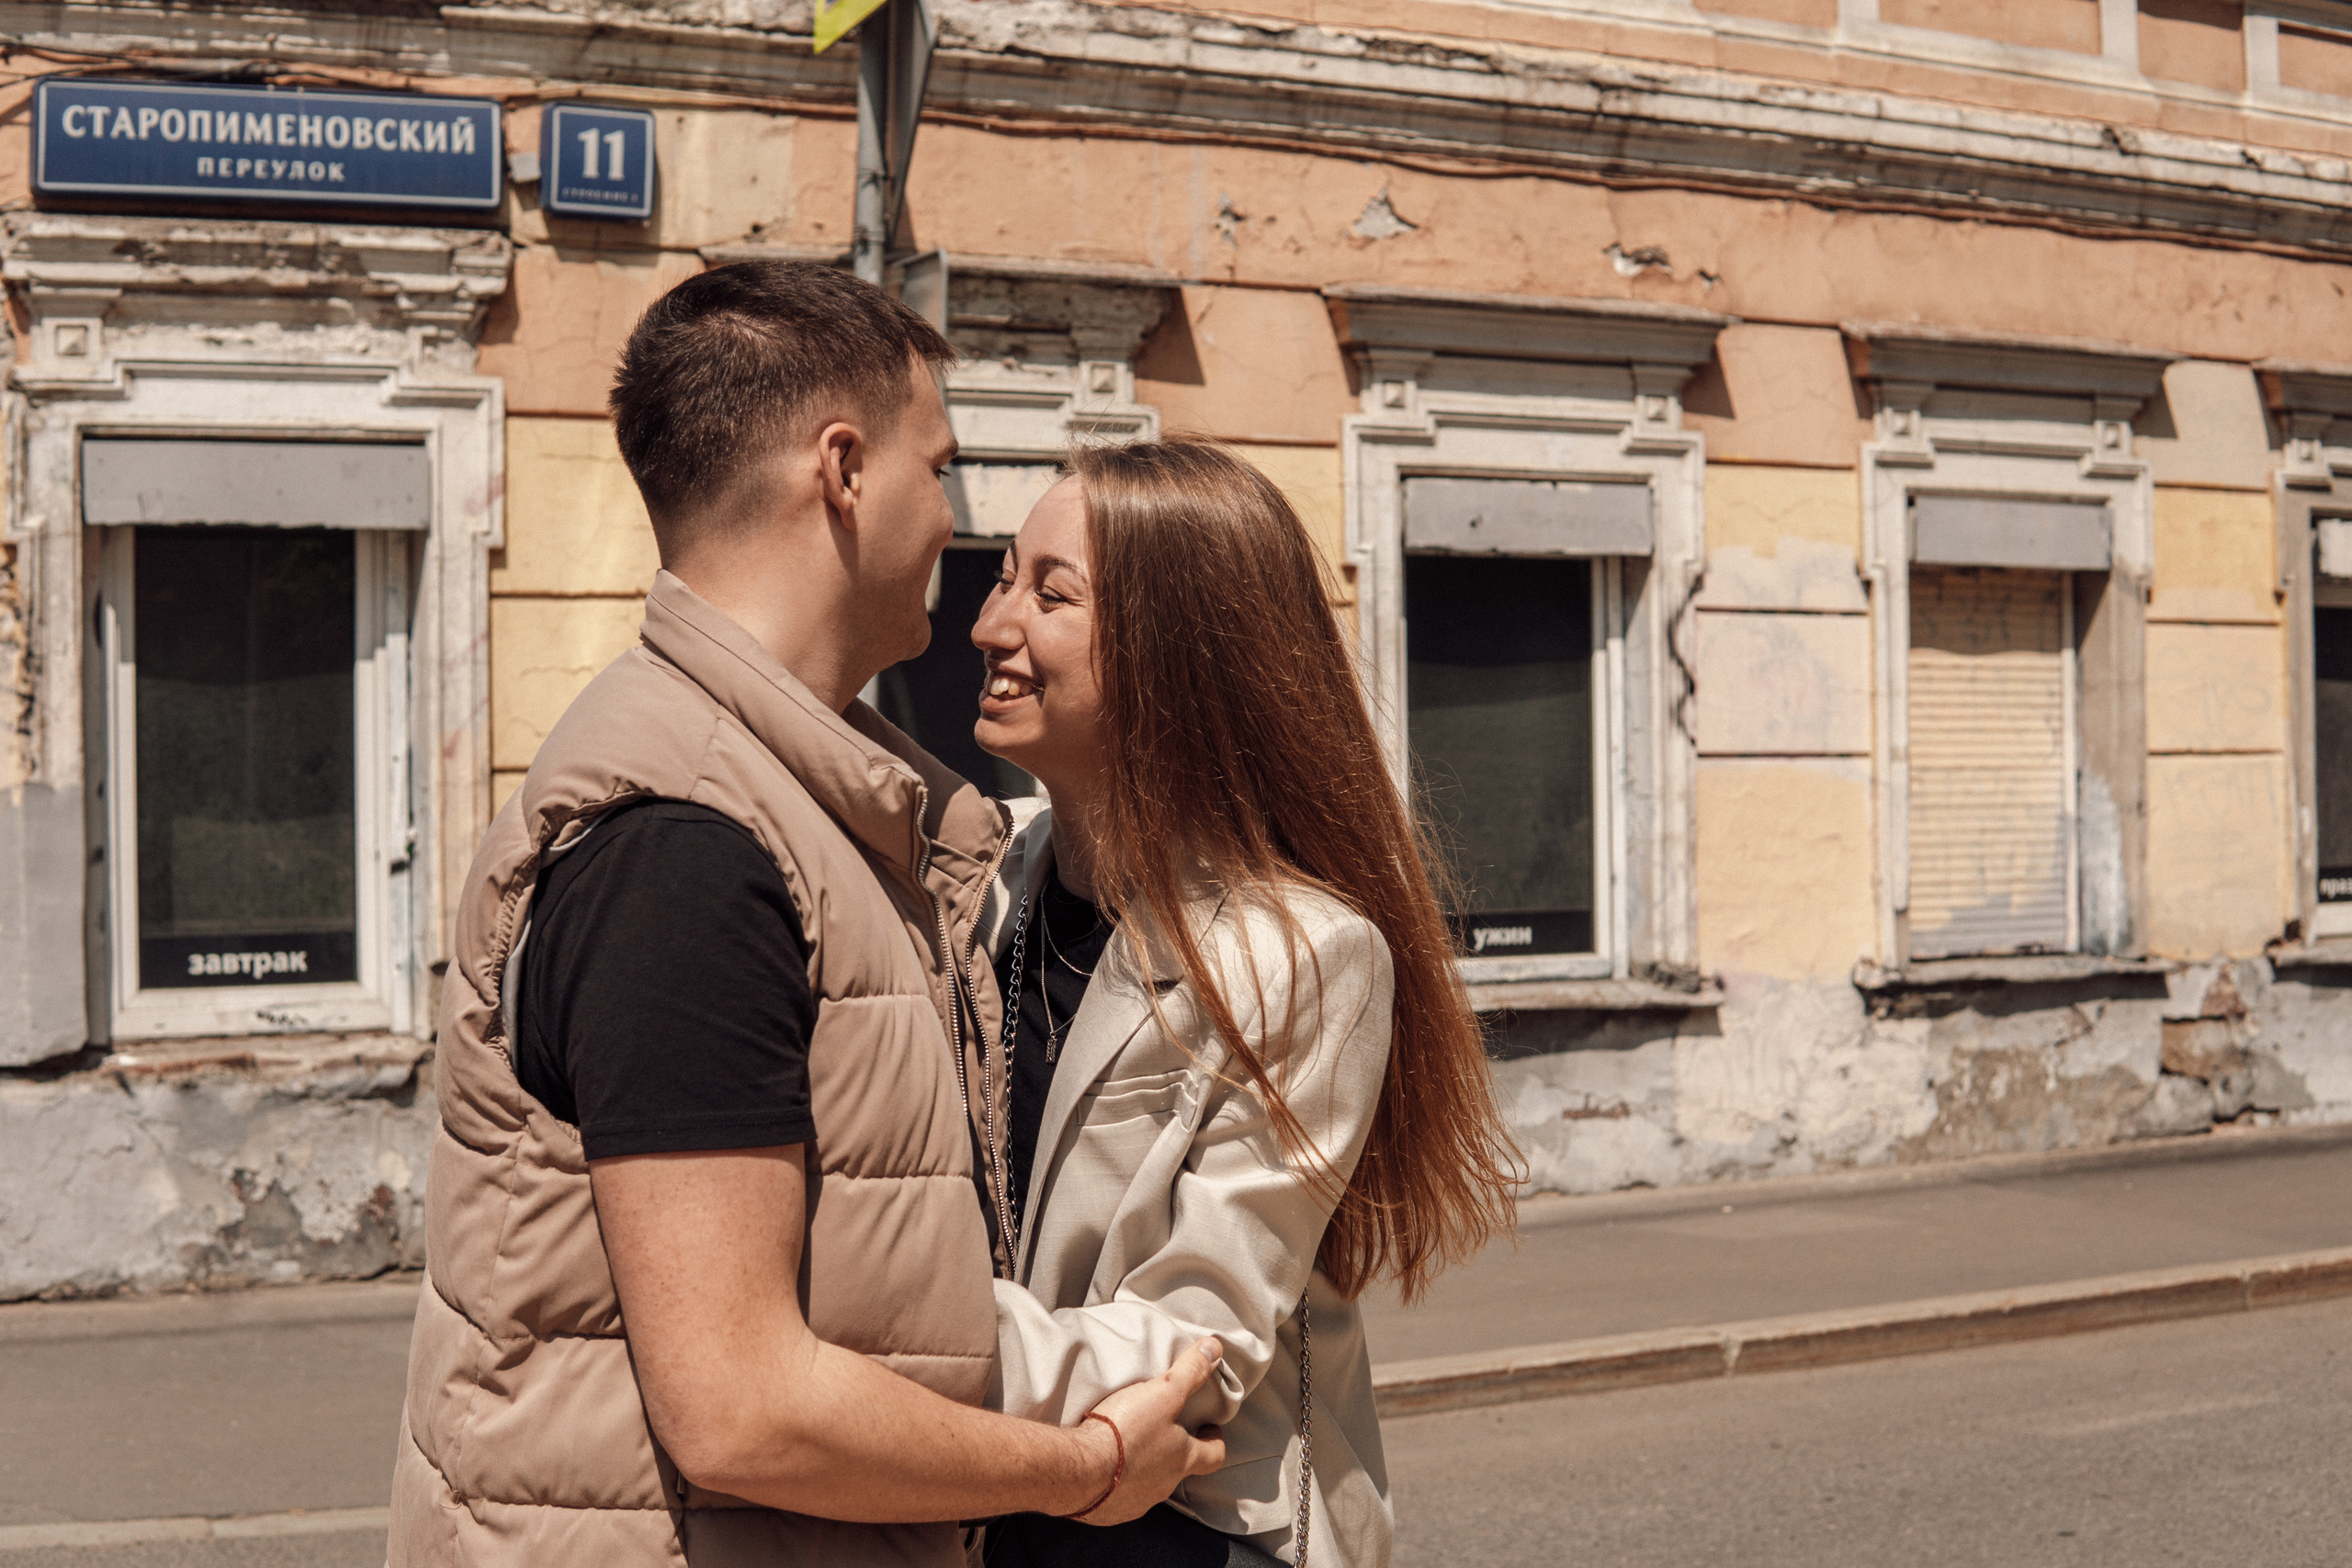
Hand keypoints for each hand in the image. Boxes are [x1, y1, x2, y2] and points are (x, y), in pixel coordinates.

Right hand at [1074, 1337, 1229, 1525]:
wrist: (1078, 1471)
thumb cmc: (1124, 1432)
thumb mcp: (1163, 1393)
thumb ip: (1189, 1372)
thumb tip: (1215, 1348)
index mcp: (1182, 1459)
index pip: (1214, 1455)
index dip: (1215, 1441)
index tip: (1210, 1429)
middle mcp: (1163, 1485)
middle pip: (1178, 1471)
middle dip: (1174, 1452)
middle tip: (1163, 1432)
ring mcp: (1135, 1502)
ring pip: (1147, 1485)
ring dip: (1142, 1467)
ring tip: (1128, 1447)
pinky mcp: (1107, 1511)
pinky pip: (1117, 1497)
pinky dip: (1114, 1483)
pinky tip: (1101, 1467)